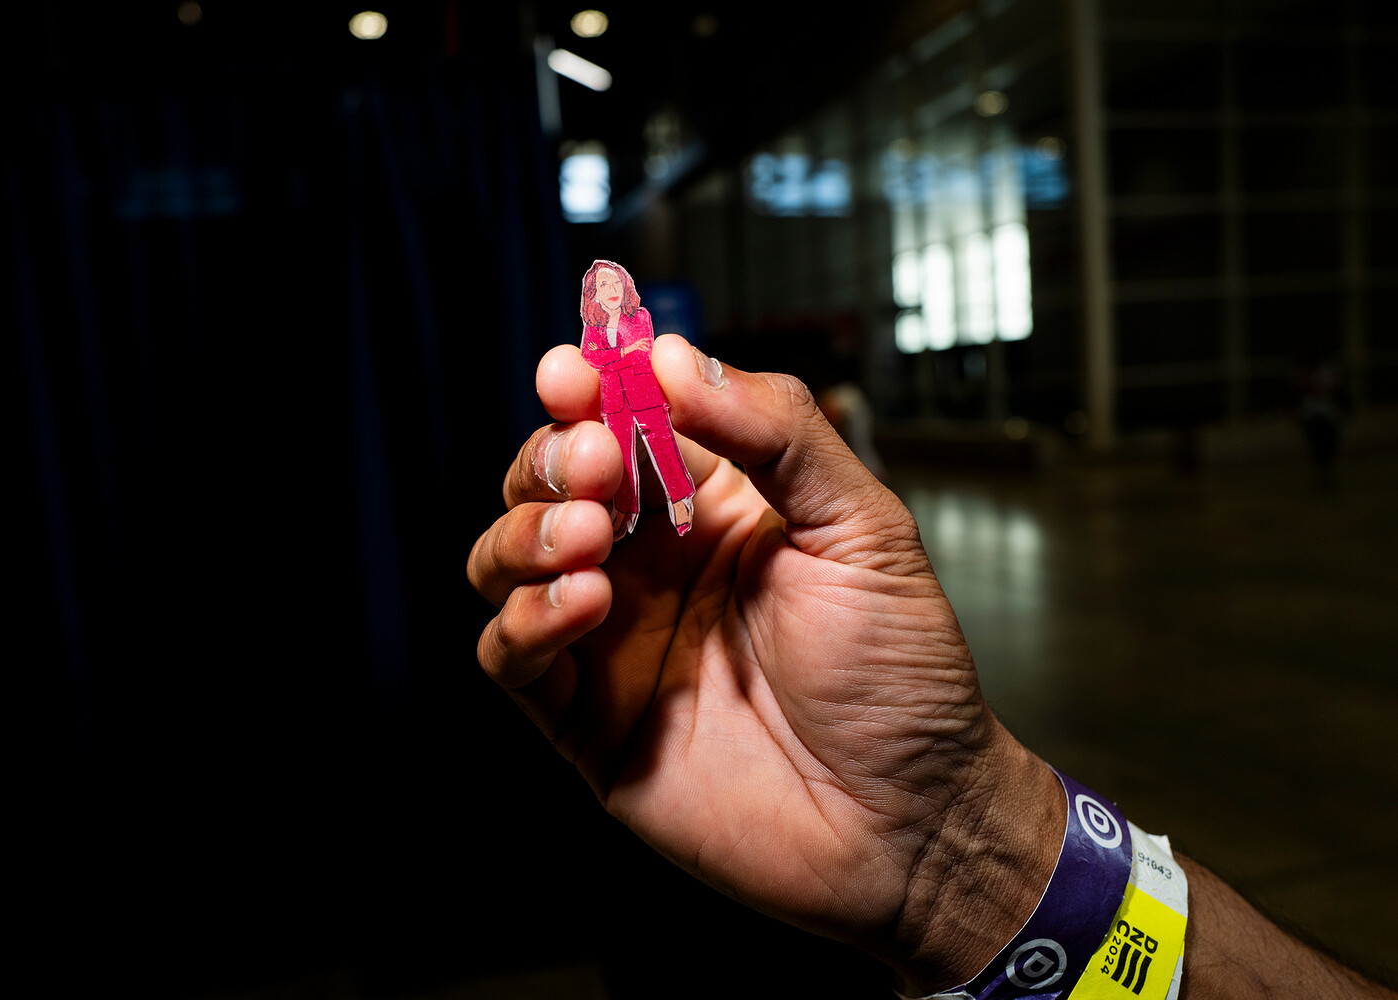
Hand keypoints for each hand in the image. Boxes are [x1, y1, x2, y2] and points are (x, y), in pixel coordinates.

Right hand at [467, 336, 1059, 990]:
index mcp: (714, 506)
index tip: (573, 369)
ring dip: (528, 530)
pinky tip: (584, 605)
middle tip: (598, 464)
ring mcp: (611, 640)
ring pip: (505, 558)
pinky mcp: (583, 720)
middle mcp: (651, 564)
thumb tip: (674, 355)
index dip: (586, 389)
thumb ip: (777, 431)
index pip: (622, 421)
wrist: (909, 821)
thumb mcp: (863, 527)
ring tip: (591, 534)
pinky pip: (511, 656)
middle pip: (548, 481)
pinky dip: (525, 618)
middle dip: (554, 456)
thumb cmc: (901, 675)